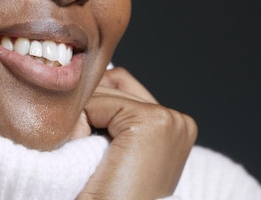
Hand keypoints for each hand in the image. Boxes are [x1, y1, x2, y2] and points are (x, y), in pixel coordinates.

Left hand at [77, 67, 197, 199]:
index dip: (92, 112)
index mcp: (173, 129)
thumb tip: (91, 72)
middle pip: (114, 82)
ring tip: (89, 156)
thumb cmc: (101, 195)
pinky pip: (99, 100)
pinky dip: (81, 123)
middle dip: (89, 109)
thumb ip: (110, 112)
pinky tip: (89, 153)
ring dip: (84, 116)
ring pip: (105, 88)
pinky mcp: (154, 123)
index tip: (91, 150)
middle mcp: (179, 122)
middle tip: (86, 153)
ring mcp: (171, 121)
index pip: (121, 88)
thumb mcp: (110, 149)